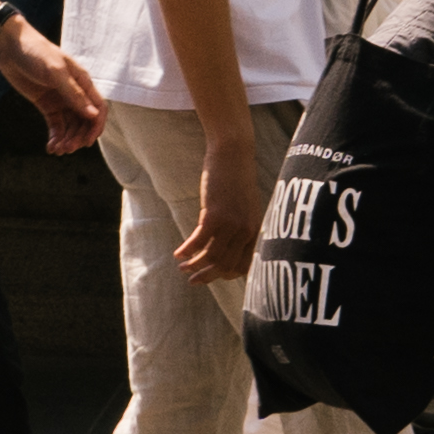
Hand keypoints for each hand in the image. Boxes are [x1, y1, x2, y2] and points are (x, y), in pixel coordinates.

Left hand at [0, 18, 106, 159]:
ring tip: (57, 149)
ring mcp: (60, 98)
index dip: (96, 126)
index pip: (98, 108)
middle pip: (84, 121)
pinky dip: (55, 137)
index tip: (88, 142)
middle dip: (78, 137)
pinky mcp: (46, 104)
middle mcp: (74, 91)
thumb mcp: (55, 71)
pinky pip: (56, 125)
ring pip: (70, 125)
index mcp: (82, 81)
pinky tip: (51, 146)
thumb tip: (92, 114)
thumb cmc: (35, 51)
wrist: (9, 45)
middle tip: (67, 149)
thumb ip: (74, 93)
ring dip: (67, 139)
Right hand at [179, 130, 262, 282]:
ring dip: (195, 266)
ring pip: (211, 257)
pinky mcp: (214, 215)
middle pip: (225, 266)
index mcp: (254, 230)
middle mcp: (245, 231)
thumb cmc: (237, 176)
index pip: (243, 266)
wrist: (233, 151)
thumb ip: (242, 223)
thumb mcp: (246, 204)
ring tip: (183, 269)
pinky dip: (187, 250)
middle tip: (193, 281)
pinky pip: (198, 241)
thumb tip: (232, 241)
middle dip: (207, 276)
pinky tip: (178, 253)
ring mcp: (231, 224)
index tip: (213, 274)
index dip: (227, 275)